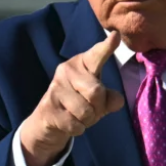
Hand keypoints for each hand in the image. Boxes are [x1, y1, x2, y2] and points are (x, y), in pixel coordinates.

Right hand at [19, 32, 124, 165]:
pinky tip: (69, 122)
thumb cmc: (79, 103)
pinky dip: (77, 129)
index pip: (97, 55)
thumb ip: (111, 99)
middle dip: (99, 108)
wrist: (49, 120)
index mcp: (82, 63)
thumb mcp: (99, 100)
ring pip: (86, 111)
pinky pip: (75, 124)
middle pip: (96, 92)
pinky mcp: (48, 106)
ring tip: (78, 115)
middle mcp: (67, 70)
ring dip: (88, 121)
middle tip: (91, 109)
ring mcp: (55, 87)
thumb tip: (116, 100)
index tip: (115, 36)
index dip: (107, 47)